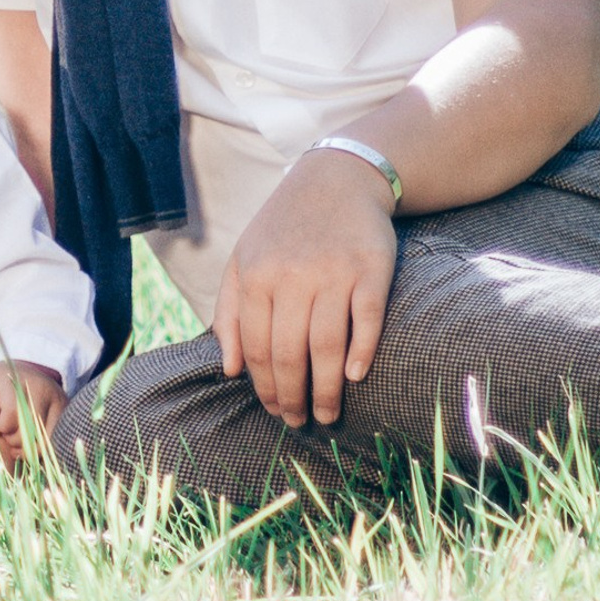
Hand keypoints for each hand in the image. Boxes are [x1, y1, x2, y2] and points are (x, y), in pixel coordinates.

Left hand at [0, 360, 66, 467]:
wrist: (24, 370)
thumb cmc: (0, 383)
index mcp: (18, 380)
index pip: (12, 414)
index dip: (1, 426)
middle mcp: (42, 389)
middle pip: (29, 431)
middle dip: (13, 440)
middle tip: (7, 434)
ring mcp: (58, 400)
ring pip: (44, 440)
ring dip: (28, 449)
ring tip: (17, 441)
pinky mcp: (67, 411)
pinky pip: (55, 441)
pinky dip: (41, 449)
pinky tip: (30, 445)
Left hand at [213, 151, 397, 428]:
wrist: (336, 179)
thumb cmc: (283, 228)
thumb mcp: (242, 258)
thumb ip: (229, 311)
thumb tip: (229, 370)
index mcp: (255, 276)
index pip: (256, 347)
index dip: (264, 386)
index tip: (273, 410)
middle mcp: (292, 276)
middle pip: (290, 353)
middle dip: (292, 396)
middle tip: (298, 421)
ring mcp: (333, 273)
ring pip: (326, 345)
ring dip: (327, 389)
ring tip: (327, 413)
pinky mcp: (371, 270)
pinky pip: (367, 320)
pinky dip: (362, 352)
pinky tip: (355, 376)